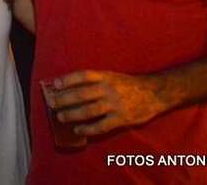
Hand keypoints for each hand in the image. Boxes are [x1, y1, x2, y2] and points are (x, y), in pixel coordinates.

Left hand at [48, 70, 165, 136]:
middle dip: (64, 99)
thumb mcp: (112, 77)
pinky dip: (88, 129)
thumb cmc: (128, 84)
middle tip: (52, 104)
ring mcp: (115, 104)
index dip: (69, 79)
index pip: (84, 76)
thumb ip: (96, 81)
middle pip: (82, 94)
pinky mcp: (121, 118)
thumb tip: (71, 87)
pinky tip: (78, 130)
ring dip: (72, 114)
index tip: (55, 83)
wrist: (154, 93)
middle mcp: (109, 89)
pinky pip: (101, 126)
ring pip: (89, 110)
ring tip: (61, 117)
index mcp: (106, 76)